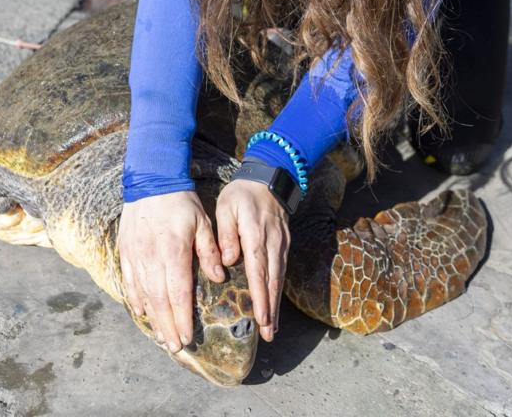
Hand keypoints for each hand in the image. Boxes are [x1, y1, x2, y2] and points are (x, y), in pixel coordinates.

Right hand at [118, 191, 224, 353]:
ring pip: (142, 294)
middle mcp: (151, 257)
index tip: (187, 337)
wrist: (151, 179)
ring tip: (161, 337)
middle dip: (168, 326)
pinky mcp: (125, 251)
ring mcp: (135, 255)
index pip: (178, 292)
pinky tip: (143, 312)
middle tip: (175, 347)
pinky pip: (129, 281)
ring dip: (153, 318)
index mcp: (174, 251)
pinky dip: (135, 299)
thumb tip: (219, 277)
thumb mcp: (203, 222)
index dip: (182, 317)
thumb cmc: (181, 201)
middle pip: (159, 300)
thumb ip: (209, 251)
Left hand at [215, 179, 289, 342]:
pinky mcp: (285, 245)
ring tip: (272, 328)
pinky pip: (282, 272)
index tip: (261, 317)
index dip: (261, 295)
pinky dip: (278, 291)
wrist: (270, 178)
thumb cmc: (242, 194)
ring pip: (280, 279)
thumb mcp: (226, 207)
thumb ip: (226, 234)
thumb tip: (229, 260)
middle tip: (268, 334)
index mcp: (255, 234)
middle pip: (273, 280)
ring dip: (276, 305)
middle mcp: (273, 243)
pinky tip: (274, 305)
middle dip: (271, 309)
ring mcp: (282, 245)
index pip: (258, 269)